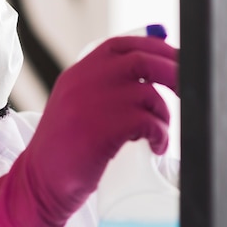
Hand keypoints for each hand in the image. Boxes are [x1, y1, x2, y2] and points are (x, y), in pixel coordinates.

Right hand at [0, 35, 177, 226]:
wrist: (38, 181)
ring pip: (149, 94)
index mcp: (78, 72)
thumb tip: (148, 72)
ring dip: (164, 114)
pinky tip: (155, 146)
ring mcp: (93, 104)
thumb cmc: (64, 147)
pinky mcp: (102, 130)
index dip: (154, 47)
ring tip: (159, 133)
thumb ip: (104, 86)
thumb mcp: (75, 104)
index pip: (122, 44)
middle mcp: (85, 81)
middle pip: (143, 61)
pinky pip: (148, 122)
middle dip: (173, 72)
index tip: (174, 58)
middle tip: (187, 89)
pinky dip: (160, 134)